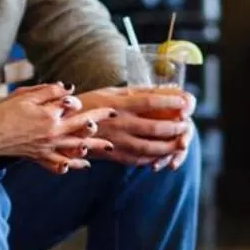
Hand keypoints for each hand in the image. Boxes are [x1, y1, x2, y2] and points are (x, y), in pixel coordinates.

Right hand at [0, 83, 113, 172]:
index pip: (73, 107)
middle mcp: (54, 134)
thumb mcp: (26, 96)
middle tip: (113, 114)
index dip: (76, 101)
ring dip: (95, 146)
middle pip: (82, 126)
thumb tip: (69, 89)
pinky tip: (84, 164)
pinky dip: (73, 165)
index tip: (76, 99)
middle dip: (100, 119)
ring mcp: (48, 148)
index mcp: (50, 116)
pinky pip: (60, 164)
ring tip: (111, 146)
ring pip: (77, 148)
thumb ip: (49, 91)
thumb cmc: (5, 113)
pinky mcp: (41, 157)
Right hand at [74, 86, 193, 168]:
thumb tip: (164, 89)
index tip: (186, 102)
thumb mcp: (111, 92)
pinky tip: (164, 155)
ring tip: (181, 142)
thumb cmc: (89, 104)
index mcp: (118, 105)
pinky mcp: (114, 155)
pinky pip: (139, 160)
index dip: (170, 103)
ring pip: (149, 148)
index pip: (149, 102)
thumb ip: (137, 92)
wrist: (63, 127)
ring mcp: (116, 142)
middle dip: (174, 128)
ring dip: (169, 146)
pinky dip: (154, 158)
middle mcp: (119, 124)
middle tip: (186, 125)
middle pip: (153, 128)